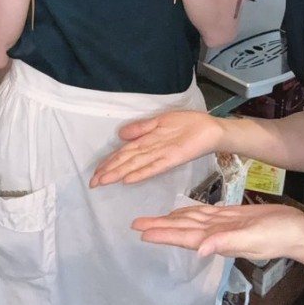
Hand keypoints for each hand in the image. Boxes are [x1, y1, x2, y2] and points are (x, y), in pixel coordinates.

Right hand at [90, 110, 217, 186]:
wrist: (210, 128)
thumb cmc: (187, 124)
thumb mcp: (160, 121)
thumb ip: (141, 128)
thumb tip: (119, 134)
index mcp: (147, 142)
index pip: (124, 154)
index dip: (109, 162)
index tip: (95, 173)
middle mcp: (152, 151)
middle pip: (126, 161)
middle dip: (109, 172)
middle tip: (92, 183)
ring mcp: (162, 155)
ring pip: (136, 165)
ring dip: (119, 174)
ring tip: (104, 181)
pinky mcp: (173, 158)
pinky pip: (155, 167)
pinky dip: (141, 173)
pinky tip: (129, 179)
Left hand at [132, 201, 303, 260]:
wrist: (298, 230)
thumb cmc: (278, 235)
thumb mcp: (252, 238)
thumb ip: (225, 242)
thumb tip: (199, 250)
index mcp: (218, 240)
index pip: (184, 236)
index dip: (163, 234)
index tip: (141, 232)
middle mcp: (216, 234)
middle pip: (182, 230)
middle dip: (159, 227)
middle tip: (136, 224)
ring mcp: (223, 226)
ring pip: (190, 222)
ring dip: (170, 221)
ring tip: (151, 220)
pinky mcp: (231, 218)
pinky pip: (204, 215)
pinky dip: (190, 213)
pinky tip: (182, 212)